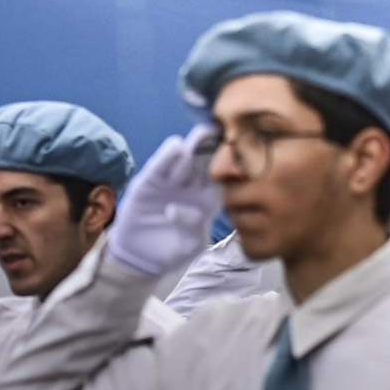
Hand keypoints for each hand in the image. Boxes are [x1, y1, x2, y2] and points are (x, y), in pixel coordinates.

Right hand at [106, 126, 218, 277]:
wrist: (144, 257)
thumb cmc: (173, 250)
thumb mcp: (190, 244)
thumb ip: (192, 227)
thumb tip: (176, 209)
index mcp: (208, 200)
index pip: (223, 180)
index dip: (233, 167)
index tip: (246, 152)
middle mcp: (191, 187)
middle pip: (206, 164)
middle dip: (216, 148)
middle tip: (227, 132)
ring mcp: (170, 183)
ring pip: (184, 161)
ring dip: (194, 147)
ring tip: (203, 133)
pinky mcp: (148, 184)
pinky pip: (158, 168)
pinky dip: (165, 157)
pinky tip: (175, 146)